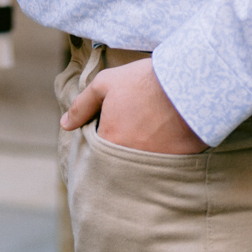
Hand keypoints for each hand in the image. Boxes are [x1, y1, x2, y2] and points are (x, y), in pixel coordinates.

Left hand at [60, 58, 205, 153]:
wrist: (187, 84)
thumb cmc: (142, 81)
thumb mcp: (105, 84)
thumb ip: (82, 105)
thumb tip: (64, 124)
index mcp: (110, 142)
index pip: (98, 150)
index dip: (105, 135)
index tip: (116, 122)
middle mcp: (129, 160)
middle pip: (118, 161)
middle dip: (122, 150)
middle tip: (134, 129)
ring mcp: (154, 166)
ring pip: (140, 167)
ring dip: (141, 155)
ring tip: (151, 133)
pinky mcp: (177, 167)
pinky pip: (164, 170)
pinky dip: (163, 159)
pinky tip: (168, 141)